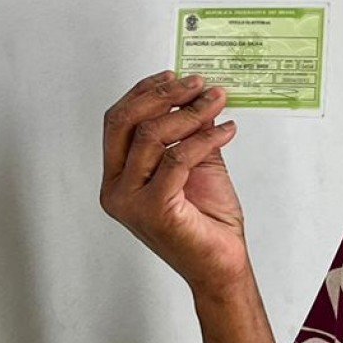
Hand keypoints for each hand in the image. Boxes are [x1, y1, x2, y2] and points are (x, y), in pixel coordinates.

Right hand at [100, 70, 249, 292]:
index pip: (118, 122)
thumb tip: (194, 94)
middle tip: (196, 83)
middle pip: (125, 122)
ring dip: (190, 112)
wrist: (221, 265)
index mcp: (117, 178)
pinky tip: (226, 131)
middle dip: (162, 95)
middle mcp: (116, 190)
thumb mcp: (197, 163)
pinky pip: (178, 158)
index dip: (144, 93)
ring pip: (152, 136)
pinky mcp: (155, 209)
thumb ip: (189, 131)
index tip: (174, 77)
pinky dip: (205, 138)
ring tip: (217, 102)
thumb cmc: (206, 221)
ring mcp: (131, 202)